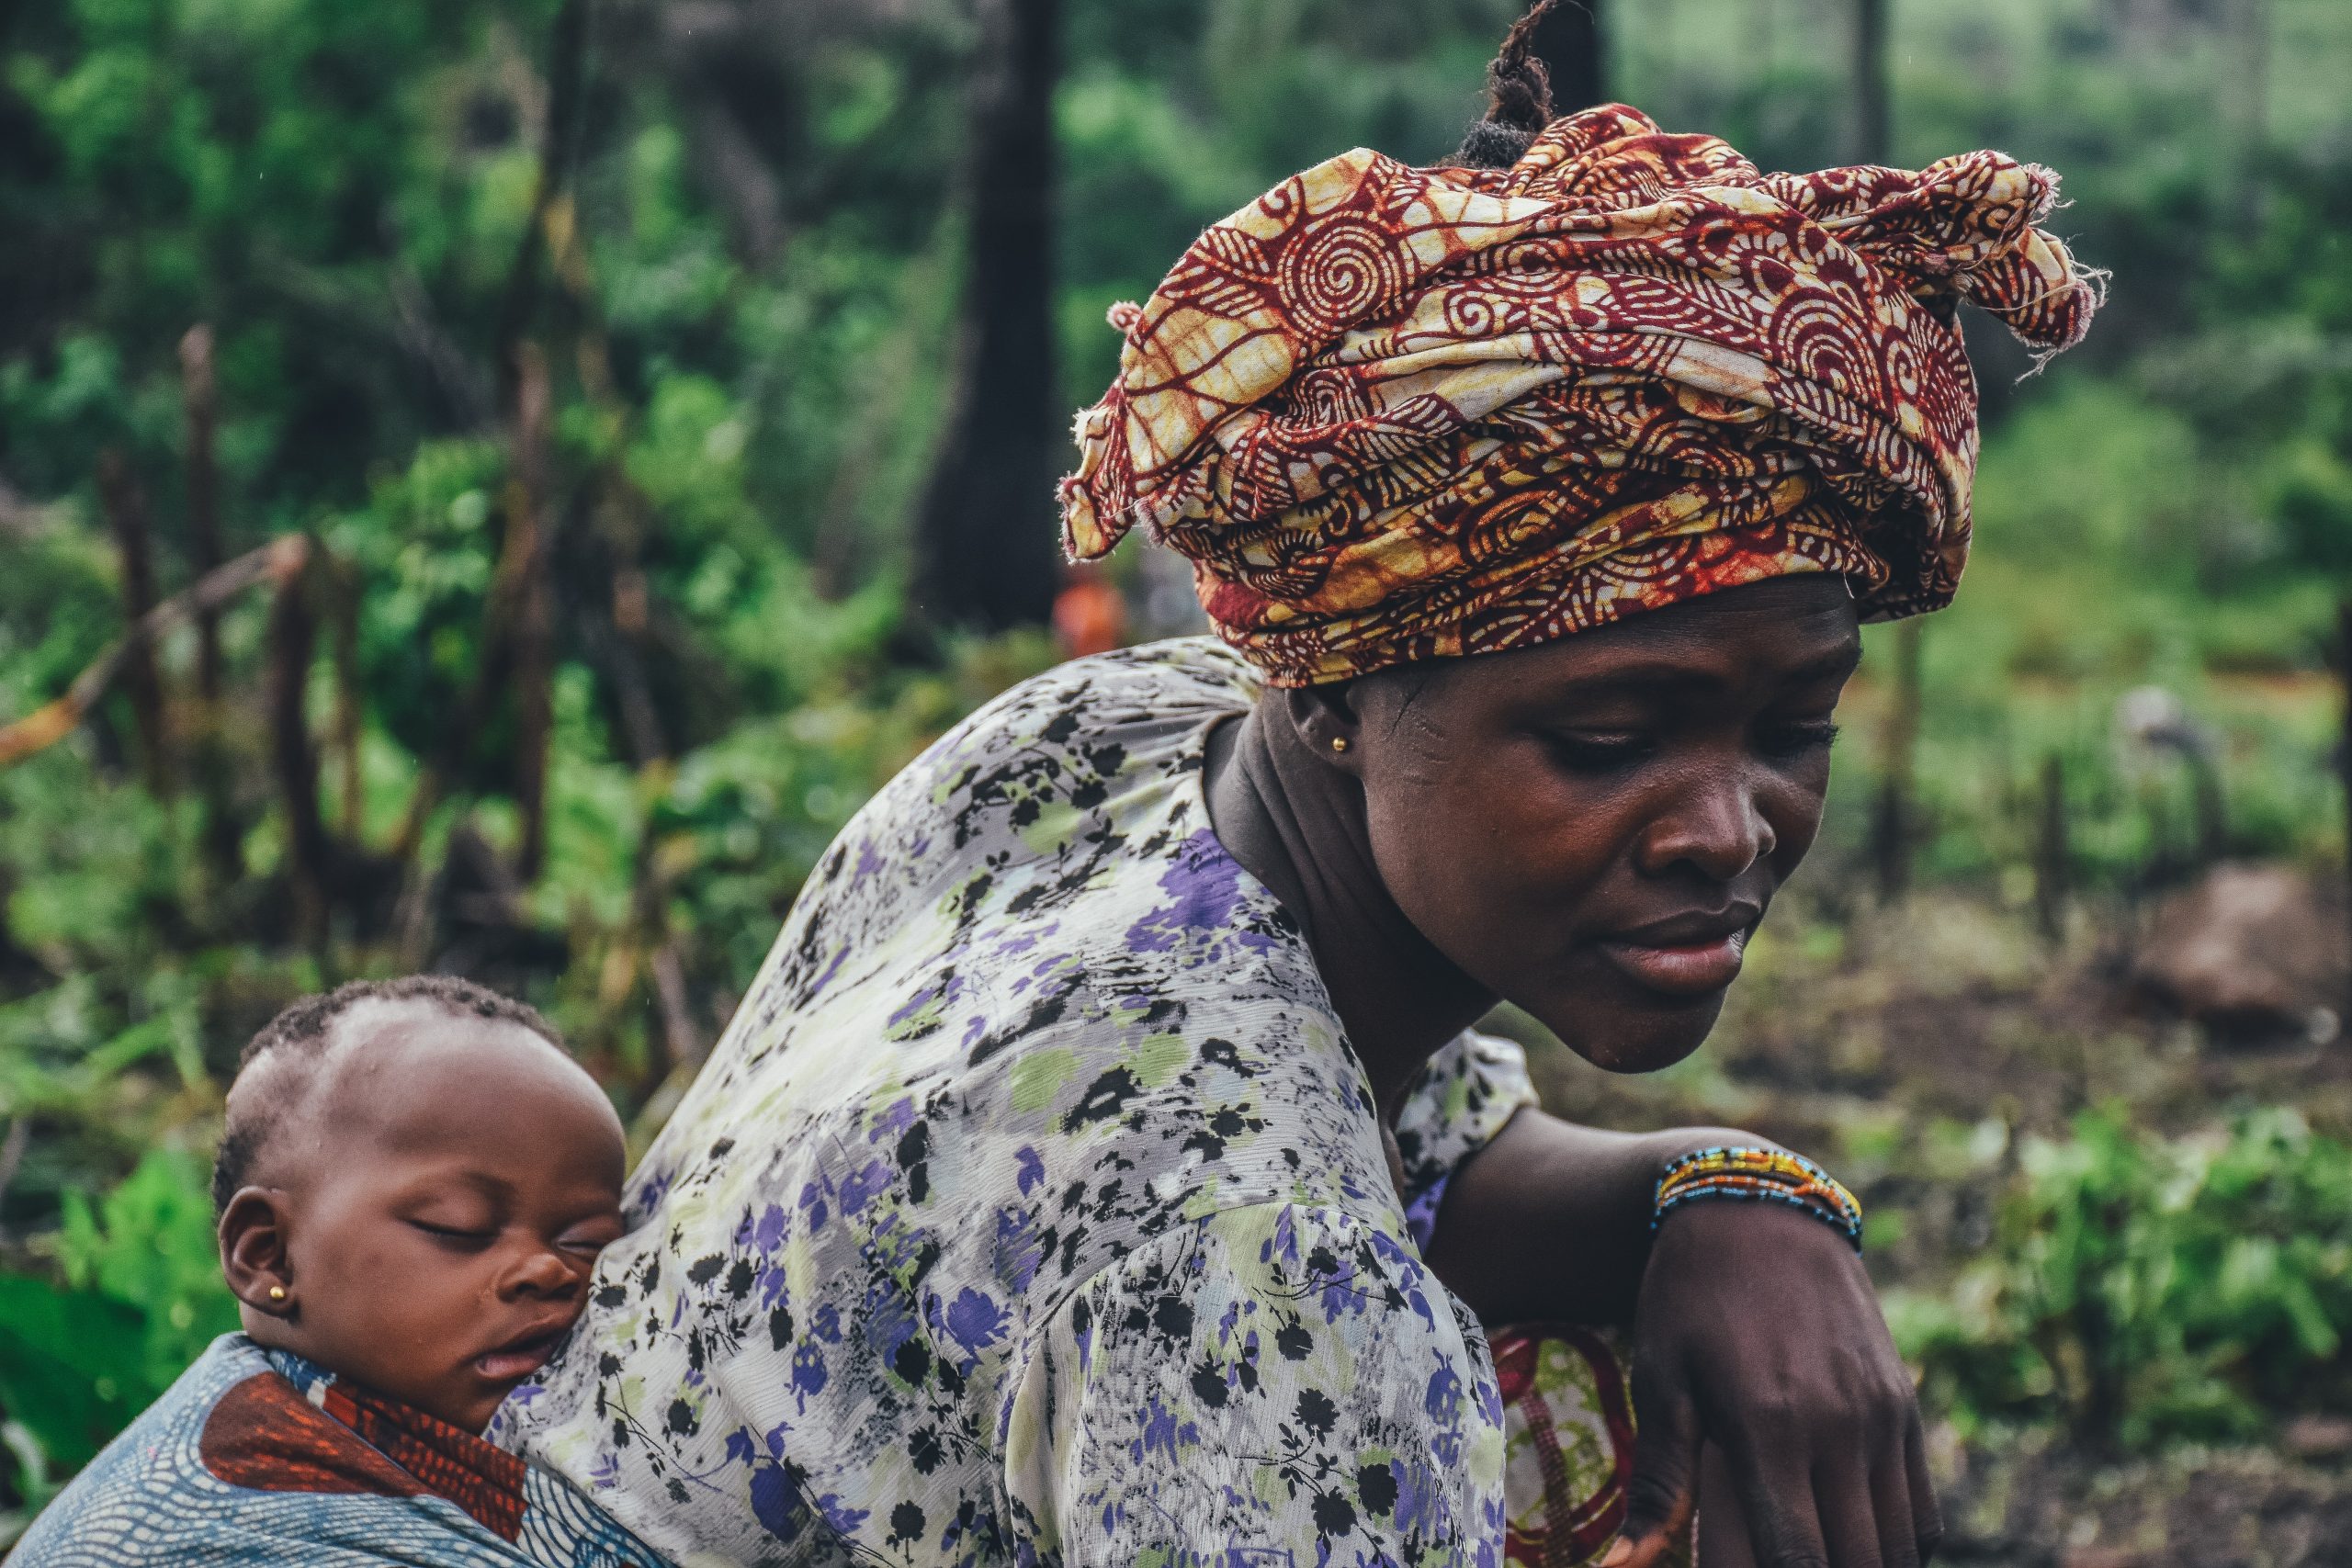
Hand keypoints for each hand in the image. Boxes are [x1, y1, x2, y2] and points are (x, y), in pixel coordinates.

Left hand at [1604, 1200, 1938, 1567]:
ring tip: (1815, 1557)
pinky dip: (1898, 1546)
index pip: (1797, 1560)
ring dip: (1862, 1567)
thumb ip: (1659, 1482)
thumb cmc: (1689, 1298)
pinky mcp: (1904, 1405)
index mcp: (1767, 1427)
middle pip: (1856, 1564)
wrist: (1758, 1209)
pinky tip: (1853, 1544)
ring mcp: (1881, 1417)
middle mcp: (1837, 1427)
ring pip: (1898, 1548)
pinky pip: (1922, 1510)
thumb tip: (1621, 1565)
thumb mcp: (1660, 1379)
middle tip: (1778, 1561)